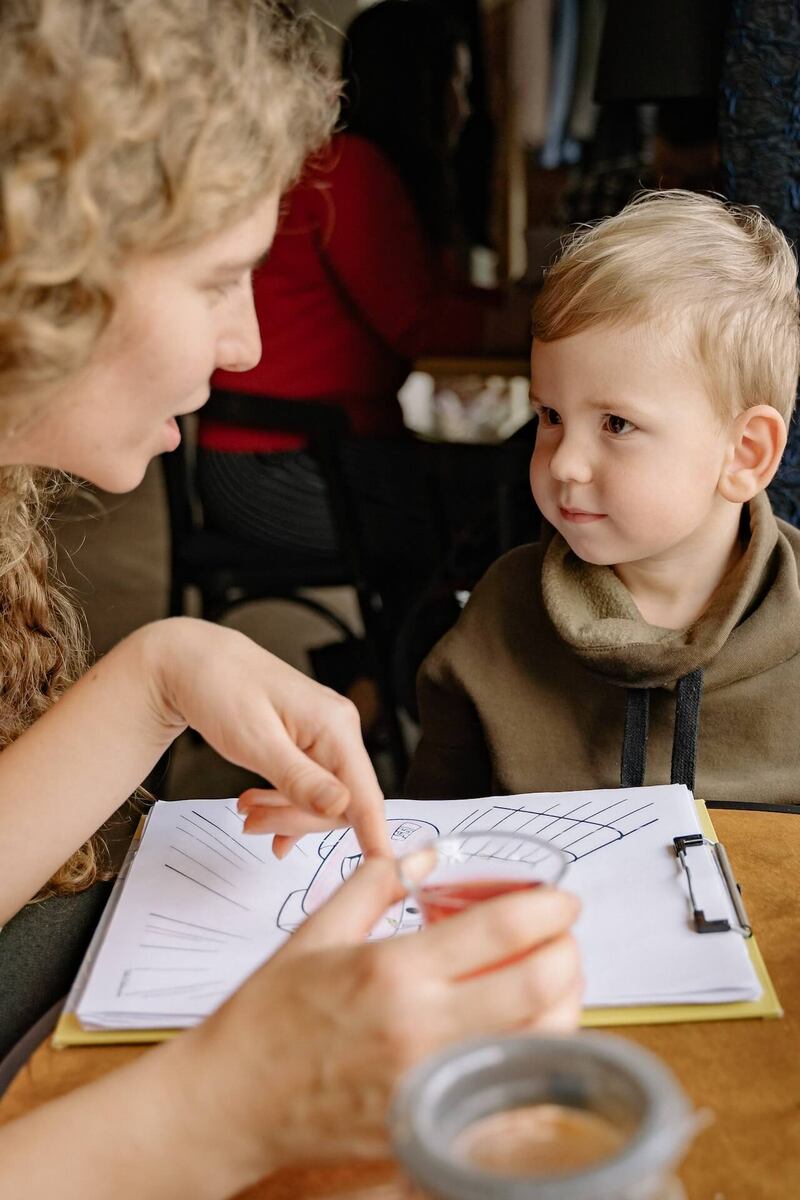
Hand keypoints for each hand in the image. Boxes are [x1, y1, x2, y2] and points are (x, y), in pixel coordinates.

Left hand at [148, 617, 389, 856]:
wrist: (195, 662)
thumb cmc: (220, 689)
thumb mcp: (254, 741)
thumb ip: (298, 779)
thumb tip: (340, 808)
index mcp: (334, 725)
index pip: (365, 794)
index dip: (374, 835)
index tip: (382, 871)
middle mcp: (339, 728)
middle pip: (342, 802)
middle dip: (298, 820)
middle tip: (252, 824)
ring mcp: (326, 734)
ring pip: (324, 798)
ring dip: (286, 813)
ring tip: (247, 813)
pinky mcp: (311, 740)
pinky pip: (312, 785)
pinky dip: (286, 803)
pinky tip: (262, 810)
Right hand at [176, 859, 581, 1180]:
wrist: (230, 1103)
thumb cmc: (266, 1019)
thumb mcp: (316, 933)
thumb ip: (377, 885)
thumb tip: (426, 856)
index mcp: (393, 970)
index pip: (502, 930)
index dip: (548, 907)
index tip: (562, 900)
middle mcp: (421, 1028)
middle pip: (539, 985)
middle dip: (567, 951)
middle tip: (561, 937)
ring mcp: (431, 1083)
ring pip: (540, 1043)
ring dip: (561, 1005)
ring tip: (547, 981)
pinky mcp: (432, 1123)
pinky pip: (511, 1095)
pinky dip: (534, 1062)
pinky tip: (523, 1037)